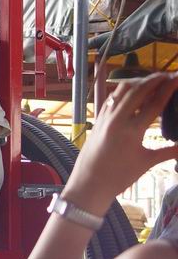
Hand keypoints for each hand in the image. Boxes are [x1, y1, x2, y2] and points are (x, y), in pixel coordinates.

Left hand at [64, 73, 177, 215]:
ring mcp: (104, 118)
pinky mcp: (96, 120)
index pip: (154, 103)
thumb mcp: (146, 162)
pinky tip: (121, 81)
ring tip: (151, 80)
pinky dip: (117, 88)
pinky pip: (106, 98)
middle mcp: (116, 120)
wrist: (89, 183)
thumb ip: (169, 151)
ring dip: (137, 82)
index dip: (168, 88)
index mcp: (132, 131)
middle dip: (153, 80)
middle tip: (168, 75)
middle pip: (137, 91)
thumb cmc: (119, 176)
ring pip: (120, 91)